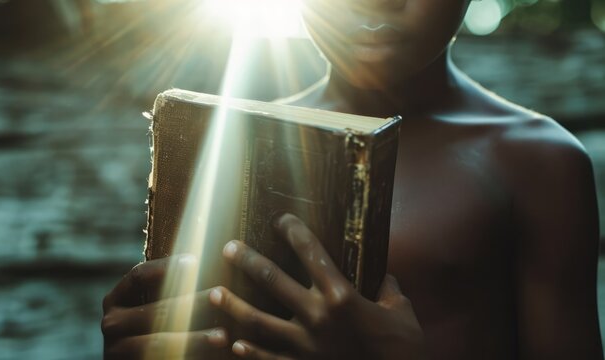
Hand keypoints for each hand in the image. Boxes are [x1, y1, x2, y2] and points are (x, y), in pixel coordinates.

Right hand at [101, 255, 228, 358]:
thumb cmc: (160, 327)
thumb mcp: (160, 306)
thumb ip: (174, 288)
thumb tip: (208, 262)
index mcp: (117, 299)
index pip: (139, 276)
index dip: (166, 267)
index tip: (195, 261)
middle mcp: (112, 323)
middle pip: (155, 309)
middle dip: (192, 303)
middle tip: (219, 296)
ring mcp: (116, 350)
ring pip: (158, 342)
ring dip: (194, 338)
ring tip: (222, 336)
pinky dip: (189, 357)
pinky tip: (213, 355)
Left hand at [210, 213, 426, 359]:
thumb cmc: (404, 352)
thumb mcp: (403, 315)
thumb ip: (391, 293)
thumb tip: (387, 279)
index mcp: (342, 296)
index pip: (312, 252)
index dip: (294, 231)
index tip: (281, 219)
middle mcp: (317, 316)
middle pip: (273, 280)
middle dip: (248, 261)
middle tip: (229, 248)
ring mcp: (305, 346)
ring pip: (259, 321)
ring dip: (233, 306)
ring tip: (212, 294)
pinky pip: (268, 359)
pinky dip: (249, 352)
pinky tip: (232, 343)